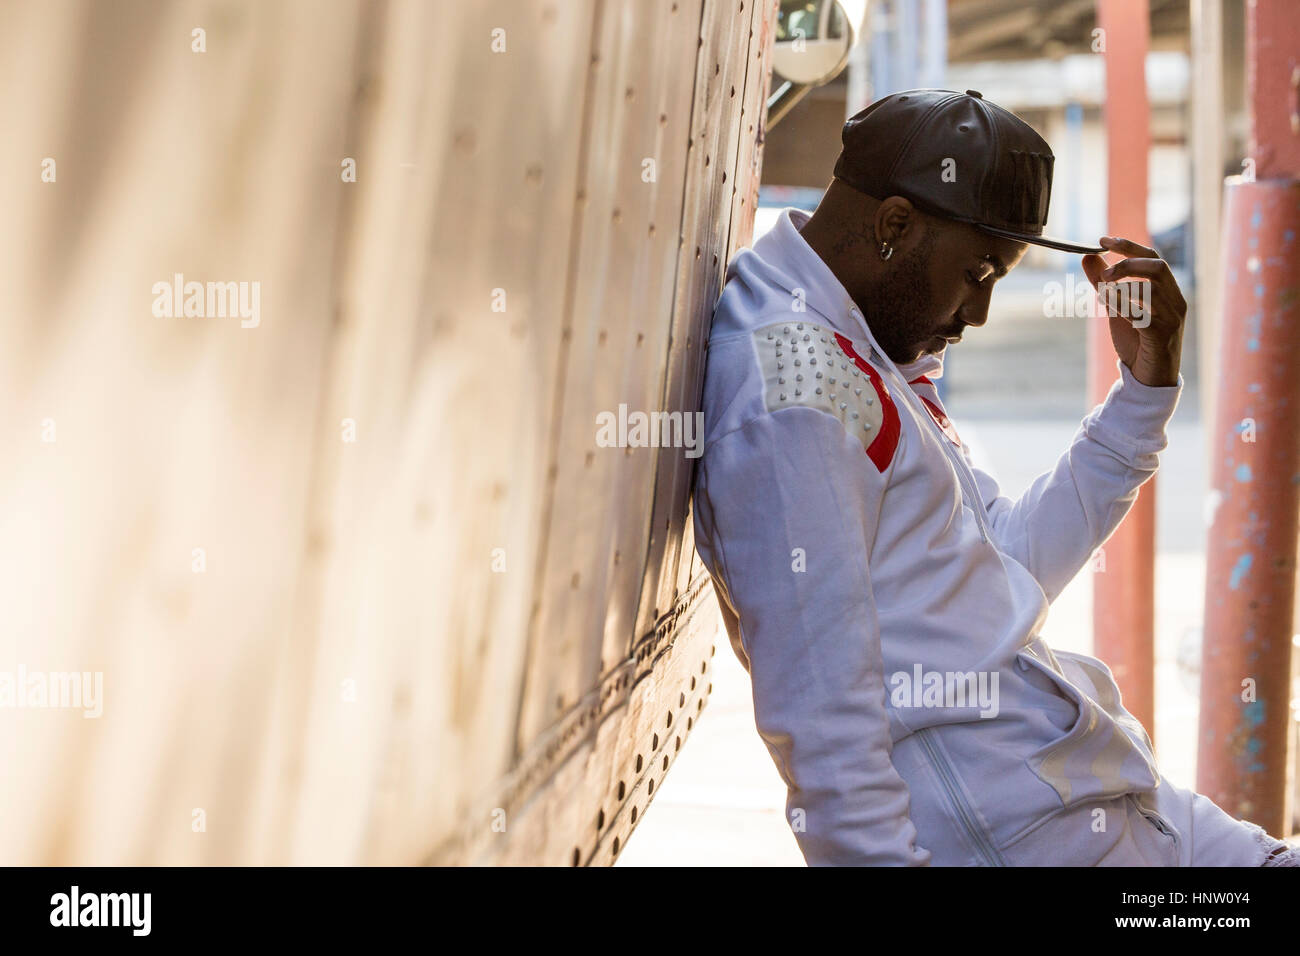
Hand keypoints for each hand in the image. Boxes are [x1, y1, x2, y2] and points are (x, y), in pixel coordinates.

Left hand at [1080, 236, 1185, 386]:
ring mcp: (1171, 318)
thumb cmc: (1135, 342)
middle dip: (1127, 263)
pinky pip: (1142, 314)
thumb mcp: (1115, 308)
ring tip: (1102, 294)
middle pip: (1157, 267)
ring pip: (1151, 289)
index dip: (1128, 246)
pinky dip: (1122, 306)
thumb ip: (1103, 283)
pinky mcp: (1161, 335)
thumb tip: (1087, 256)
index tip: (1102, 240)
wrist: (1147, 378)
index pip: (1153, 257)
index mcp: (1167, 291)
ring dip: (1121, 287)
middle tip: (1103, 274)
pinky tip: (1108, 306)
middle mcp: (1175, 301)